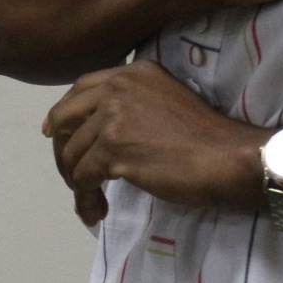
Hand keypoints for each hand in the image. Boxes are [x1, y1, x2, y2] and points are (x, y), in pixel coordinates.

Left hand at [42, 61, 265, 226]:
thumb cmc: (207, 136)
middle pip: (65, 116)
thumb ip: (135, 103)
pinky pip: (82, 178)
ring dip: (75, 182)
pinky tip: (97, 211)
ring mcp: (114, 116)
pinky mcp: (113, 148)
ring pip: (71, 152)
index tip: (55, 133)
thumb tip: (102, 130)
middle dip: (61, 149)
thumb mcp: (167, 100)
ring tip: (92, 202)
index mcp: (134, 71)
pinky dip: (84, 198)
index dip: (64, 113)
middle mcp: (119, 86)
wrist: (227, 157)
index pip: (82, 87)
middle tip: (72, 174)